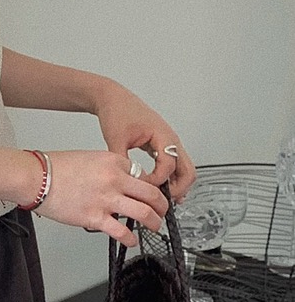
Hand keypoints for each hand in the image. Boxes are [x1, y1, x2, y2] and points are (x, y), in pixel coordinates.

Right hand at [31, 149, 168, 247]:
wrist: (35, 177)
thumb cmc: (55, 167)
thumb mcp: (89, 158)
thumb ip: (108, 170)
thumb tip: (119, 184)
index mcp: (114, 162)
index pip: (143, 175)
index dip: (150, 187)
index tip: (151, 195)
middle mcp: (114, 179)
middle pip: (152, 193)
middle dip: (162, 205)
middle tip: (163, 211)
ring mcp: (106, 199)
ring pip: (144, 212)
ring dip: (154, 222)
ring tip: (155, 226)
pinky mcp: (94, 218)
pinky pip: (121, 231)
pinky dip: (131, 238)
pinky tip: (132, 240)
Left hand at [93, 81, 196, 201]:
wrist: (114, 99)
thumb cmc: (118, 112)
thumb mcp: (117, 140)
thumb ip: (124, 163)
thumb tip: (128, 183)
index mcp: (163, 136)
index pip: (169, 166)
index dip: (157, 180)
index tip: (143, 187)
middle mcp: (171, 140)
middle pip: (188, 171)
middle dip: (178, 189)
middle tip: (163, 202)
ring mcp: (169, 144)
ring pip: (184, 170)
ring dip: (176, 185)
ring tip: (162, 199)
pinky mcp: (162, 146)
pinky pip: (174, 166)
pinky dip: (171, 178)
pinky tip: (160, 189)